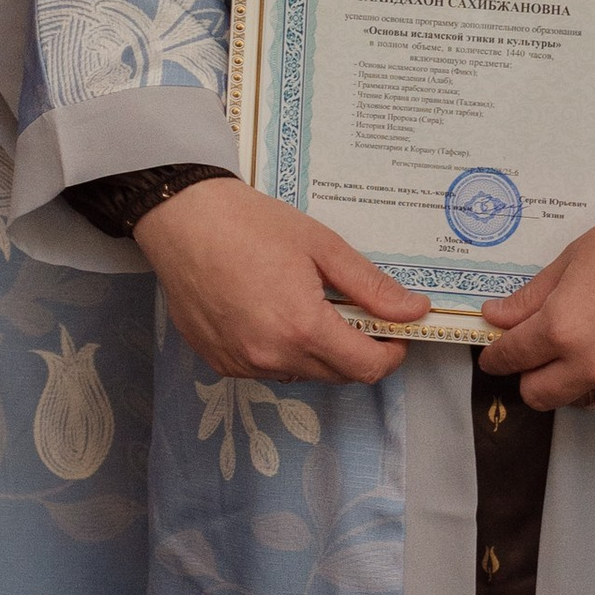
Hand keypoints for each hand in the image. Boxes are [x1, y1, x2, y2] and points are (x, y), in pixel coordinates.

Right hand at [137, 179, 427, 385]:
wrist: (181, 219)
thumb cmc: (250, 224)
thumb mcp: (322, 246)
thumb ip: (370, 287)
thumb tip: (413, 310)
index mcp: (303, 327)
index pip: (366, 368)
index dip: (390, 354)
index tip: (394, 333)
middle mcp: (271, 356)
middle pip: (337, 376)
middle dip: (357, 351)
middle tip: (355, 313)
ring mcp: (241, 363)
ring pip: (302, 373)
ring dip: (318, 352)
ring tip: (308, 306)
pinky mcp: (219, 361)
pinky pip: (266, 368)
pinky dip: (282, 350)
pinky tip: (273, 313)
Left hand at [476, 193, 594, 411]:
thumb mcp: (574, 260)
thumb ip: (532, 298)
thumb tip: (498, 317)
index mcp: (562, 329)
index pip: (513, 358)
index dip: (497, 357)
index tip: (495, 355)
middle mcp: (592, 365)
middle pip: (540, 396)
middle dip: (530, 378)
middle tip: (537, 355)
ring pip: (582, 397)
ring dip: (574, 380)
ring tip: (589, 345)